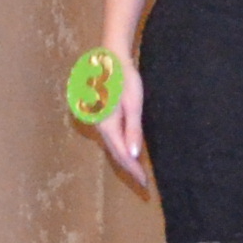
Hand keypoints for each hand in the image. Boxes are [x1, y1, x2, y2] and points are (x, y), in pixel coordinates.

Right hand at [94, 72, 153, 192]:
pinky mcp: (101, 117)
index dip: (133, 170)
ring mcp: (98, 123)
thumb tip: (133, 155)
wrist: (109, 60)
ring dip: (124, 159)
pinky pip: (111, 138)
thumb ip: (132, 130)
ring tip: (137, 170)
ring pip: (112, 146)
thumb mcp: (133, 104)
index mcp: (107, 126)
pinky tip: (128, 150)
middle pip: (115, 153)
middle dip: (129, 168)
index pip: (122, 155)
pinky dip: (120, 147)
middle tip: (142, 182)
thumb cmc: (123, 79)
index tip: (144, 183)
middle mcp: (99, 127)